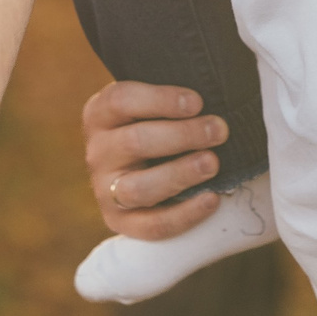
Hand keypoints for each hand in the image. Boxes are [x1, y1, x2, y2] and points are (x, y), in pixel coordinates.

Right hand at [82, 81, 227, 240]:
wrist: (135, 165)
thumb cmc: (154, 123)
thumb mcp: (149, 103)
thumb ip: (171, 97)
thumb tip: (216, 90)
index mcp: (99, 114)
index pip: (122, 100)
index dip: (161, 100)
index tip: (198, 102)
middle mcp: (97, 152)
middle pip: (135, 142)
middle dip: (182, 135)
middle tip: (219, 130)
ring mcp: (105, 190)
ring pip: (140, 187)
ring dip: (180, 174)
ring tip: (213, 163)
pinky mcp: (119, 222)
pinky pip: (152, 225)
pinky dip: (184, 214)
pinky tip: (212, 199)